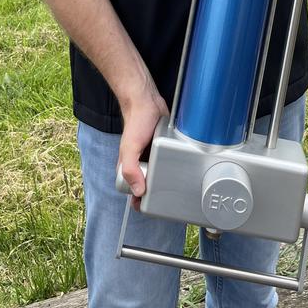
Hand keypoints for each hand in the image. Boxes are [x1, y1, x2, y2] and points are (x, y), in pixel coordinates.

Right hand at [118, 84, 167, 207]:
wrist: (147, 102)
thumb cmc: (135, 122)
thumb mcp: (129, 147)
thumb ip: (130, 169)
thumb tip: (138, 190)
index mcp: (128, 166)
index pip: (132, 191)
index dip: (139, 200)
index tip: (149, 205)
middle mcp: (140, 163)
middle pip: (148, 185)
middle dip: (155, 191)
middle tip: (166, 196)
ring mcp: (152, 157)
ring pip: (159, 175)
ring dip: (166, 180)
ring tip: (175, 185)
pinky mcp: (163, 149)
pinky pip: (168, 162)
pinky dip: (172, 166)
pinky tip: (179, 168)